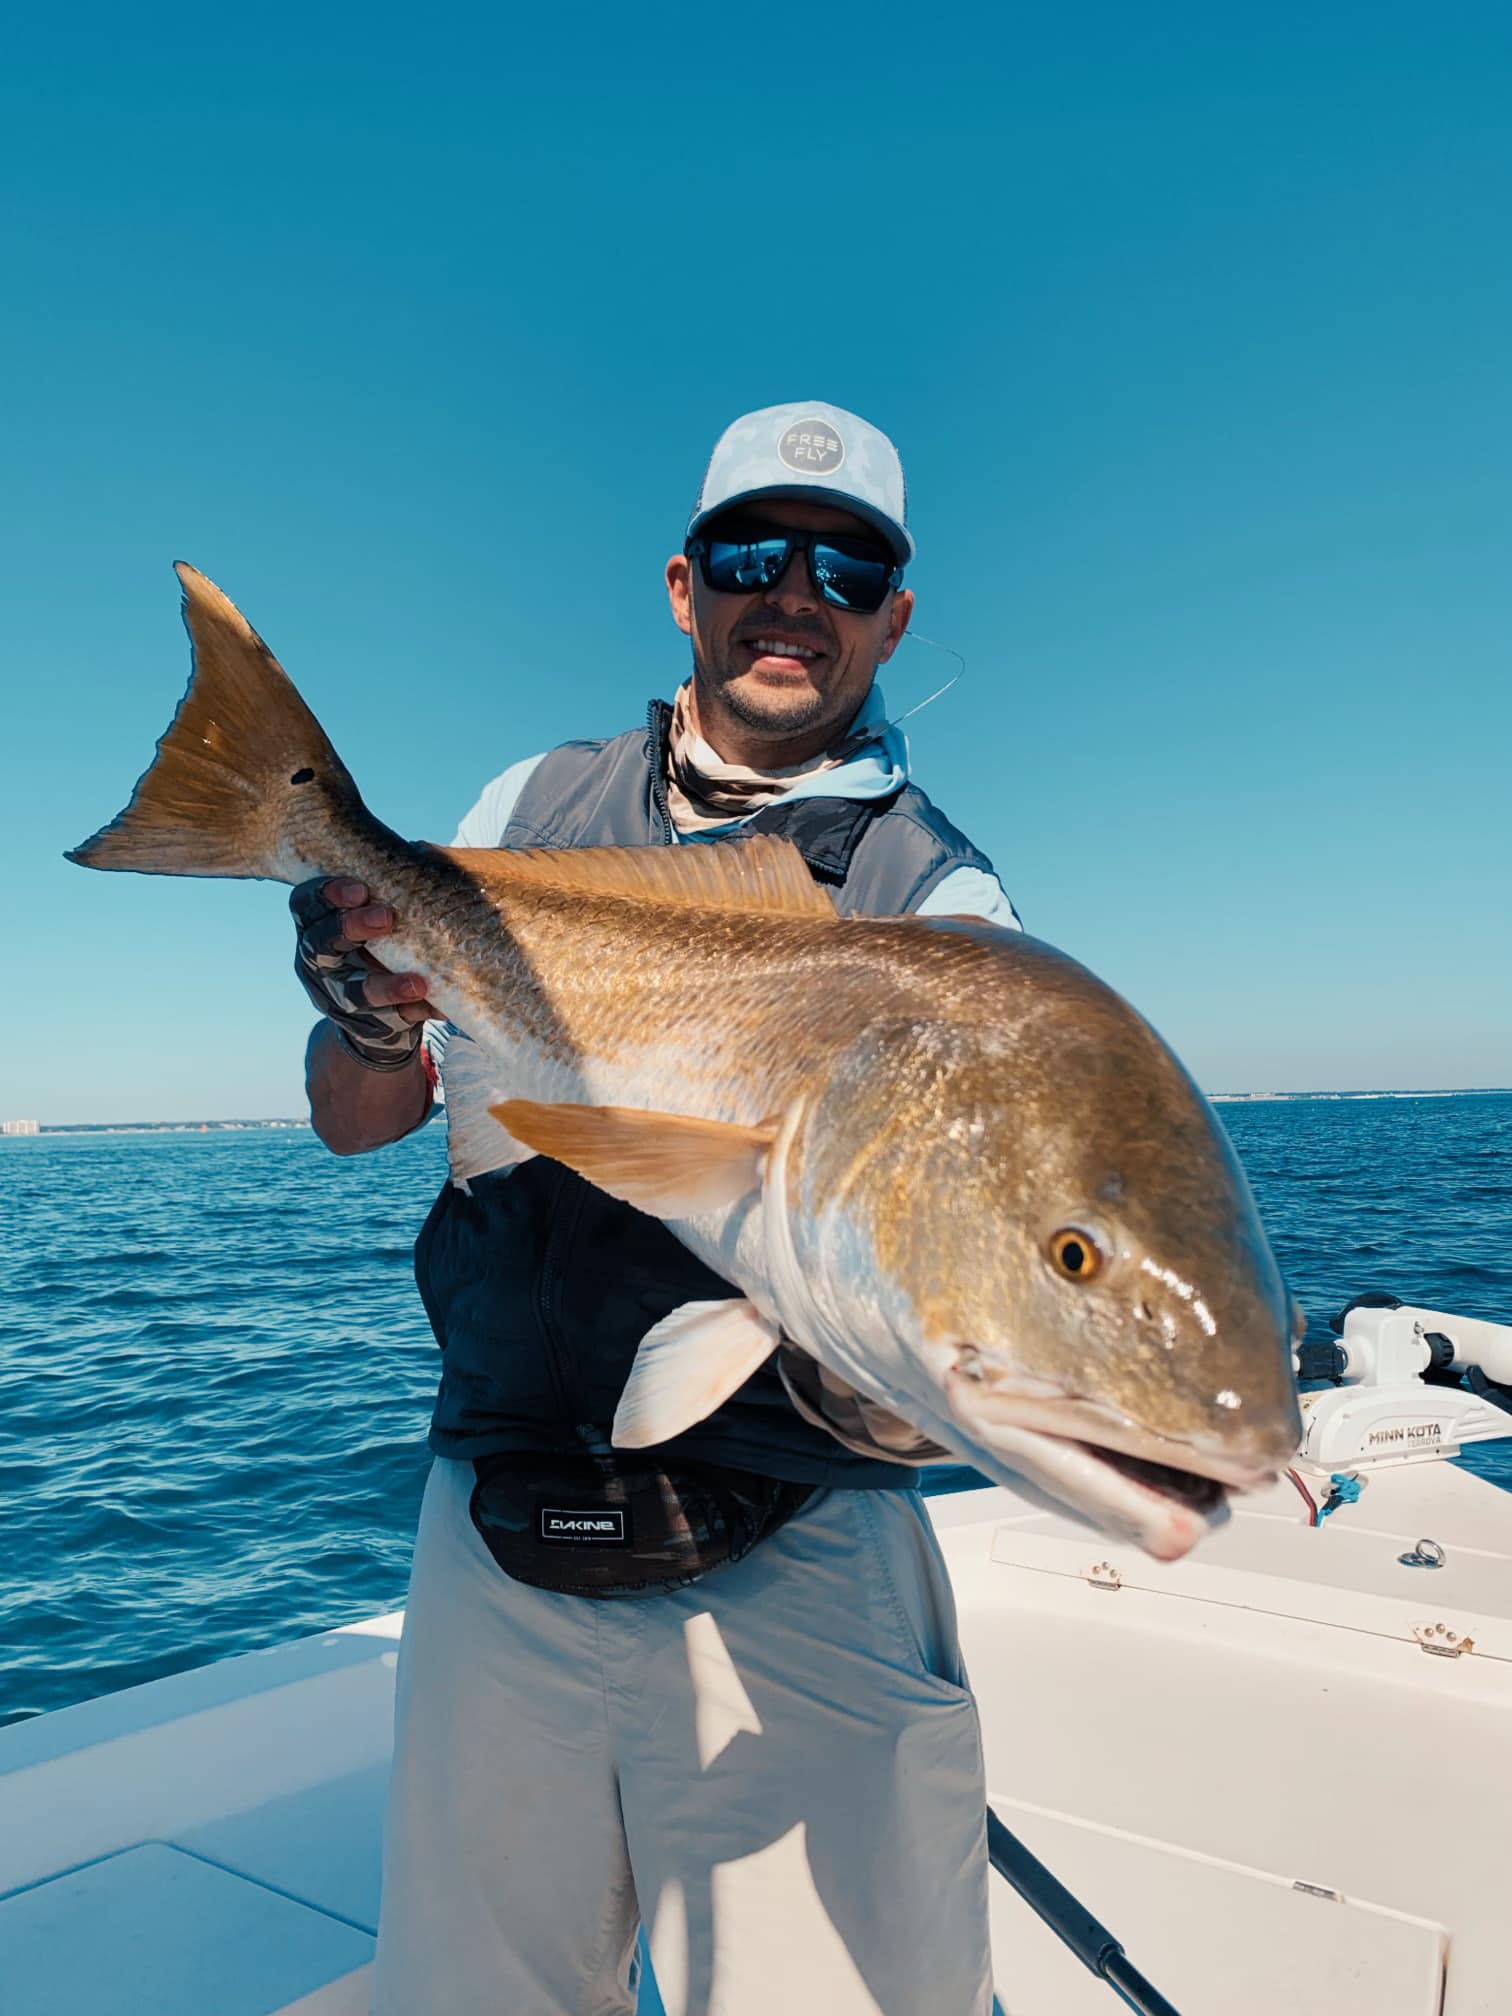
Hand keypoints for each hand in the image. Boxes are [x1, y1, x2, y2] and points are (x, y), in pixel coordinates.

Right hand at [291, 877, 437, 1070]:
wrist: (377, 1016)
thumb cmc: (380, 944)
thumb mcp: (375, 917)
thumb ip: (390, 890)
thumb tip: (427, 853)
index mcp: (316, 925)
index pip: (305, 904)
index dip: (326, 894)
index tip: (359, 888)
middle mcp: (317, 962)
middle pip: (320, 943)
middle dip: (350, 927)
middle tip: (387, 916)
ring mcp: (337, 998)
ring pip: (353, 993)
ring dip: (385, 986)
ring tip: (418, 982)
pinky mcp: (366, 1027)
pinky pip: (388, 1022)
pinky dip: (414, 1012)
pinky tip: (437, 1006)